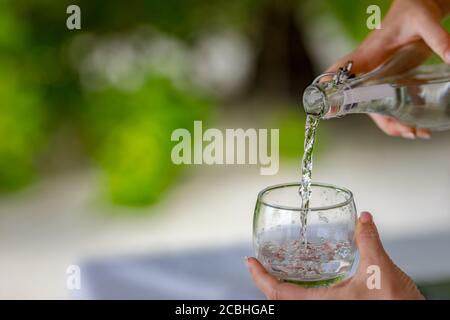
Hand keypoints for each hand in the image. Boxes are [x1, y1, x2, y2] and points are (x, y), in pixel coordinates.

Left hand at [246, 212, 423, 299]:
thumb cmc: (395, 306)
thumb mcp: (379, 270)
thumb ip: (368, 241)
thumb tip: (363, 218)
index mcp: (322, 304)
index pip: (278, 293)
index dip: (260, 277)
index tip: (249, 262)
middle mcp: (321, 309)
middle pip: (282, 298)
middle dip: (267, 281)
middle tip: (259, 263)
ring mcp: (329, 310)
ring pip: (295, 301)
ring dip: (282, 285)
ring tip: (277, 268)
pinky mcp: (340, 308)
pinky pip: (310, 301)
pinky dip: (300, 289)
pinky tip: (307, 277)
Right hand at [327, 0, 449, 138]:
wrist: (415, 11)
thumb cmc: (411, 12)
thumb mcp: (424, 21)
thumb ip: (437, 38)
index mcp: (366, 55)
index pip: (338, 73)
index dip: (329, 91)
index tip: (328, 109)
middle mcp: (367, 72)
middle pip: (360, 103)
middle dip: (382, 121)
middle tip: (405, 130)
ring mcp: (377, 80)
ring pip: (376, 110)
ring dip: (393, 125)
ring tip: (416, 132)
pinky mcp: (389, 84)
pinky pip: (389, 107)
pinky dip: (401, 120)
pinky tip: (418, 126)